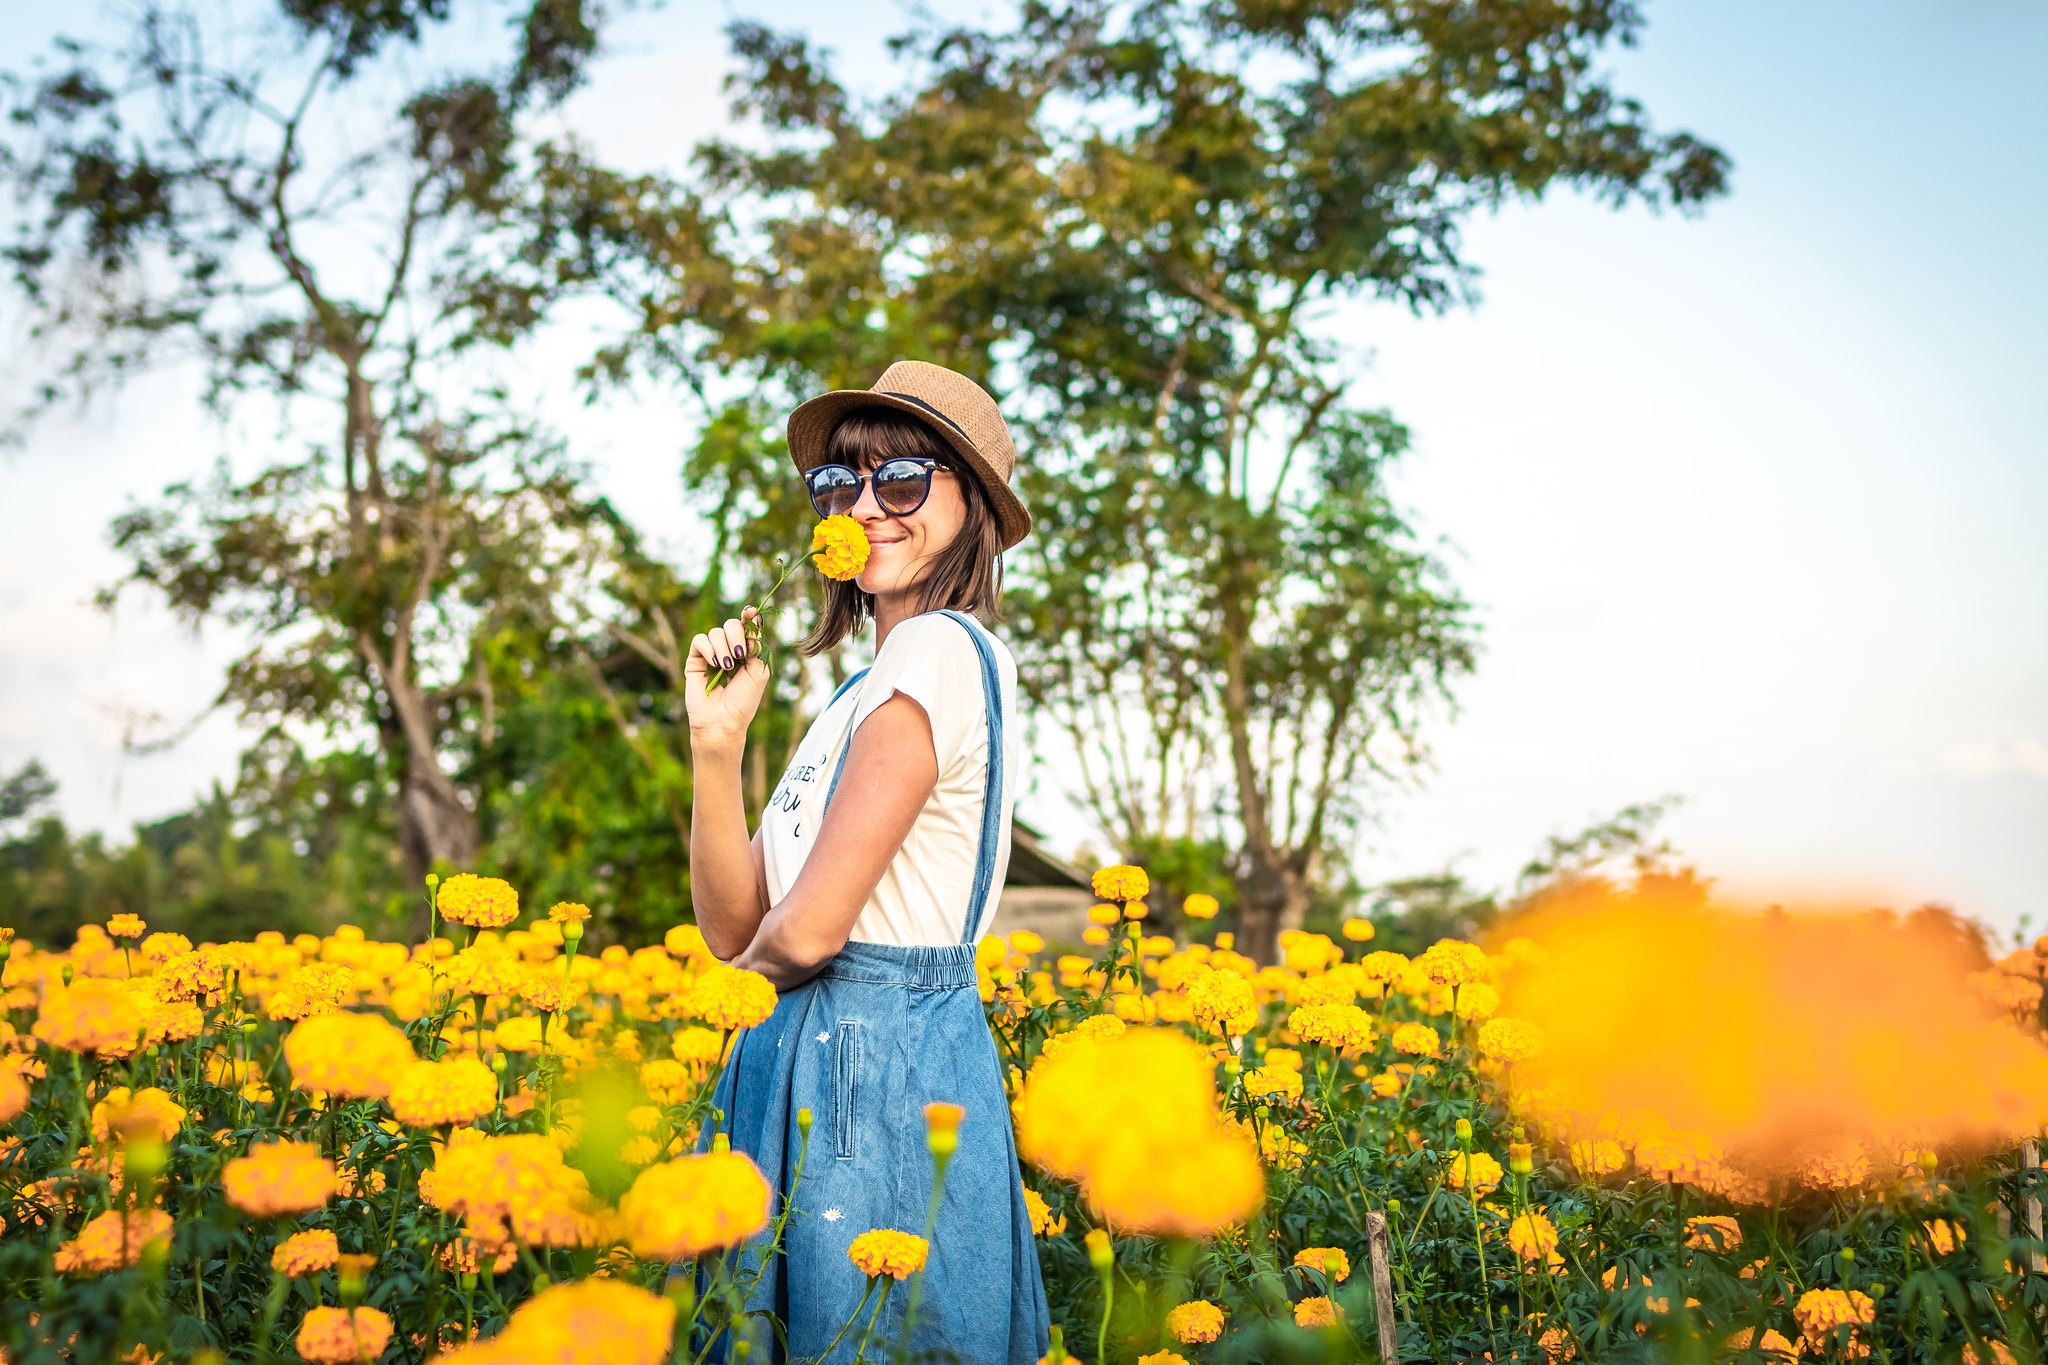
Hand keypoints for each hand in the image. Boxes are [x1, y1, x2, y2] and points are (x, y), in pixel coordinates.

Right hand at [685, 607, 767, 750]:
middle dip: (737, 635)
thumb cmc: (744, 701)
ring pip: (715, 632)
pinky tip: (715, 663)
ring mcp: (711, 654)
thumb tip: (755, 618)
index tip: (751, 612)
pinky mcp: (695, 660)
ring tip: (727, 668)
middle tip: (740, 654)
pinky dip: (709, 649)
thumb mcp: (759, 670)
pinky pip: (700, 640)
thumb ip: (758, 644)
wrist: (723, 721)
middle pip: (731, 624)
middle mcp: (729, 650)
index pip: (747, 626)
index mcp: (747, 652)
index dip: (749, 616)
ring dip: (724, 647)